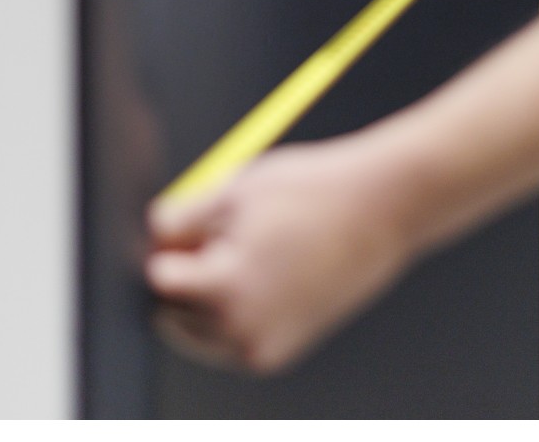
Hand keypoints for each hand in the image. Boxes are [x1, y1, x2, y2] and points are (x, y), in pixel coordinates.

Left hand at [146, 139, 412, 372]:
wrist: (385, 206)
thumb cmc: (317, 191)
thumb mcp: (237, 190)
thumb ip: (181, 219)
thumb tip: (153, 239)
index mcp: (225, 289)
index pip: (159, 278)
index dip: (172, 246)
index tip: (193, 228)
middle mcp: (242, 331)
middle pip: (175, 309)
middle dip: (189, 275)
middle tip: (234, 235)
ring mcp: (265, 345)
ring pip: (203, 327)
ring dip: (213, 295)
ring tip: (261, 250)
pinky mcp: (285, 349)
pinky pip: (236, 335)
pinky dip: (241, 308)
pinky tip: (275, 269)